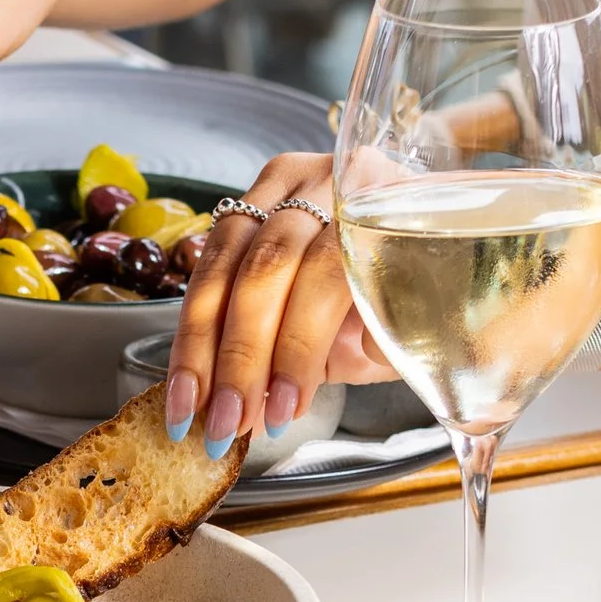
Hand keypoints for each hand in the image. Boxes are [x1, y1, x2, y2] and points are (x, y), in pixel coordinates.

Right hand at [164, 155, 392, 446]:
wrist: (412, 256)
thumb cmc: (413, 297)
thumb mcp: (416, 325)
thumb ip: (382, 344)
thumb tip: (320, 378)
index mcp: (382, 203)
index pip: (328, 268)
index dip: (300, 342)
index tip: (286, 406)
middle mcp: (326, 181)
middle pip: (267, 266)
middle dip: (242, 354)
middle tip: (232, 420)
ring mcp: (279, 189)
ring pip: (222, 264)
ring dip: (200, 346)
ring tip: (193, 409)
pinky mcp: (243, 208)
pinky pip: (204, 267)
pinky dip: (191, 331)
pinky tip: (185, 381)